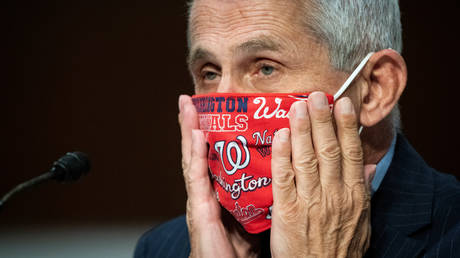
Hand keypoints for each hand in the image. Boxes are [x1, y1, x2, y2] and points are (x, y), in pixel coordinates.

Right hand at [178, 95, 259, 257]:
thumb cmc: (237, 249)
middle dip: (193, 125)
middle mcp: (205, 191)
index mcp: (218, 191)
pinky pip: (196, 175)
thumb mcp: (250, 216)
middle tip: (191, 100)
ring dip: (188, 130)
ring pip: (193, 157)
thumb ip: (257, 195)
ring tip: (186, 106)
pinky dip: (193, 152)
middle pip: (199, 151)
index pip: (214, 156)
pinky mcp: (198, 208)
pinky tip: (193, 134)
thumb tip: (279, 177)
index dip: (210, 134)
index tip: (213, 110)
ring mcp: (199, 198)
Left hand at [270, 92, 375, 257]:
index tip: (343, 104)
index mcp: (353, 196)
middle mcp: (333, 195)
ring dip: (302, 130)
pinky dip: (282, 155)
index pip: (351, 153)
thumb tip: (367, 167)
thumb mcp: (362, 223)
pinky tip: (280, 136)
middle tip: (317, 96)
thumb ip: (363, 192)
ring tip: (299, 106)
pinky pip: (284, 178)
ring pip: (307, 159)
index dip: (347, 126)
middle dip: (323, 120)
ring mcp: (309, 202)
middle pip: (329, 150)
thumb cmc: (339, 249)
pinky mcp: (286, 212)